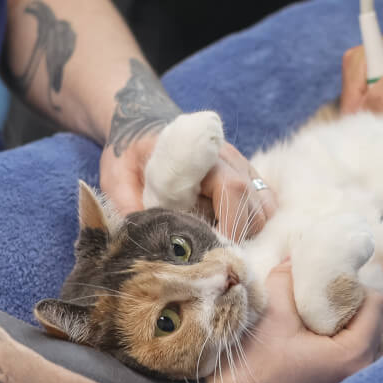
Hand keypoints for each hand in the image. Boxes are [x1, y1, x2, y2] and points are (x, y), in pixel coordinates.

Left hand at [100, 133, 277, 240]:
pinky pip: (266, 204)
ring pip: (265, 208)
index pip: (233, 190)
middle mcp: (229, 159)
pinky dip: (253, 224)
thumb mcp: (116, 176)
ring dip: (247, 232)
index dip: (230, 226)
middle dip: (237, 236)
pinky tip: (228, 234)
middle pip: (254, 205)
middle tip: (209, 255)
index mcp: (200, 156)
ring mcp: (241, 166)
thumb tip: (143, 239)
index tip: (212, 252)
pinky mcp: (246, 176)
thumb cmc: (129, 153)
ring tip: (217, 244)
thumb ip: (127, 204)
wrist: (141, 126)